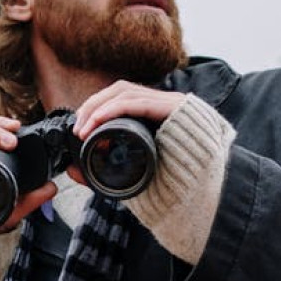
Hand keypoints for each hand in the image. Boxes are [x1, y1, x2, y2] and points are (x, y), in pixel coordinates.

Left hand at [67, 80, 184, 184]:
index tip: (78, 127)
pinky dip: (114, 109)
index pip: (120, 97)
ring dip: (99, 106)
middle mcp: (162, 104)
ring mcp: (170, 104)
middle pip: (119, 89)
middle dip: (92, 105)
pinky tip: (98, 120)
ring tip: (84, 127)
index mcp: (153, 115)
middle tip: (77, 127)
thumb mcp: (133, 174)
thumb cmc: (174, 183)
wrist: (207, 192)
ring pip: (126, 90)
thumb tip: (73, 172)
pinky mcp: (175, 109)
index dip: (96, 106)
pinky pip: (139, 102)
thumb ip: (107, 170)